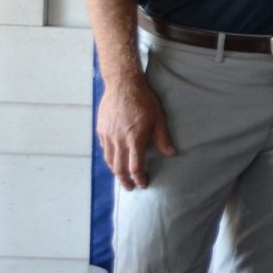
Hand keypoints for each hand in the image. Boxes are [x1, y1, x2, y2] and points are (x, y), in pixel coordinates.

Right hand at [97, 76, 176, 190]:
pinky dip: (109, 157)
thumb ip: (163, 138)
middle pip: (119, 168)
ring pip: (109, 160)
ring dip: (115, 171)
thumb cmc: (144, 100)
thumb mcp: (158, 118)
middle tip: (130, 188)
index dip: (139, 178)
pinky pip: (104, 148)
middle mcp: (118, 140)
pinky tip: (114, 159)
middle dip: (125, 181)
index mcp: (134, 139)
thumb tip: (172, 154)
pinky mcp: (101, 129)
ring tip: (122, 177)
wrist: (123, 84)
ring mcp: (107, 135)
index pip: (135, 166)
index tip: (143, 184)